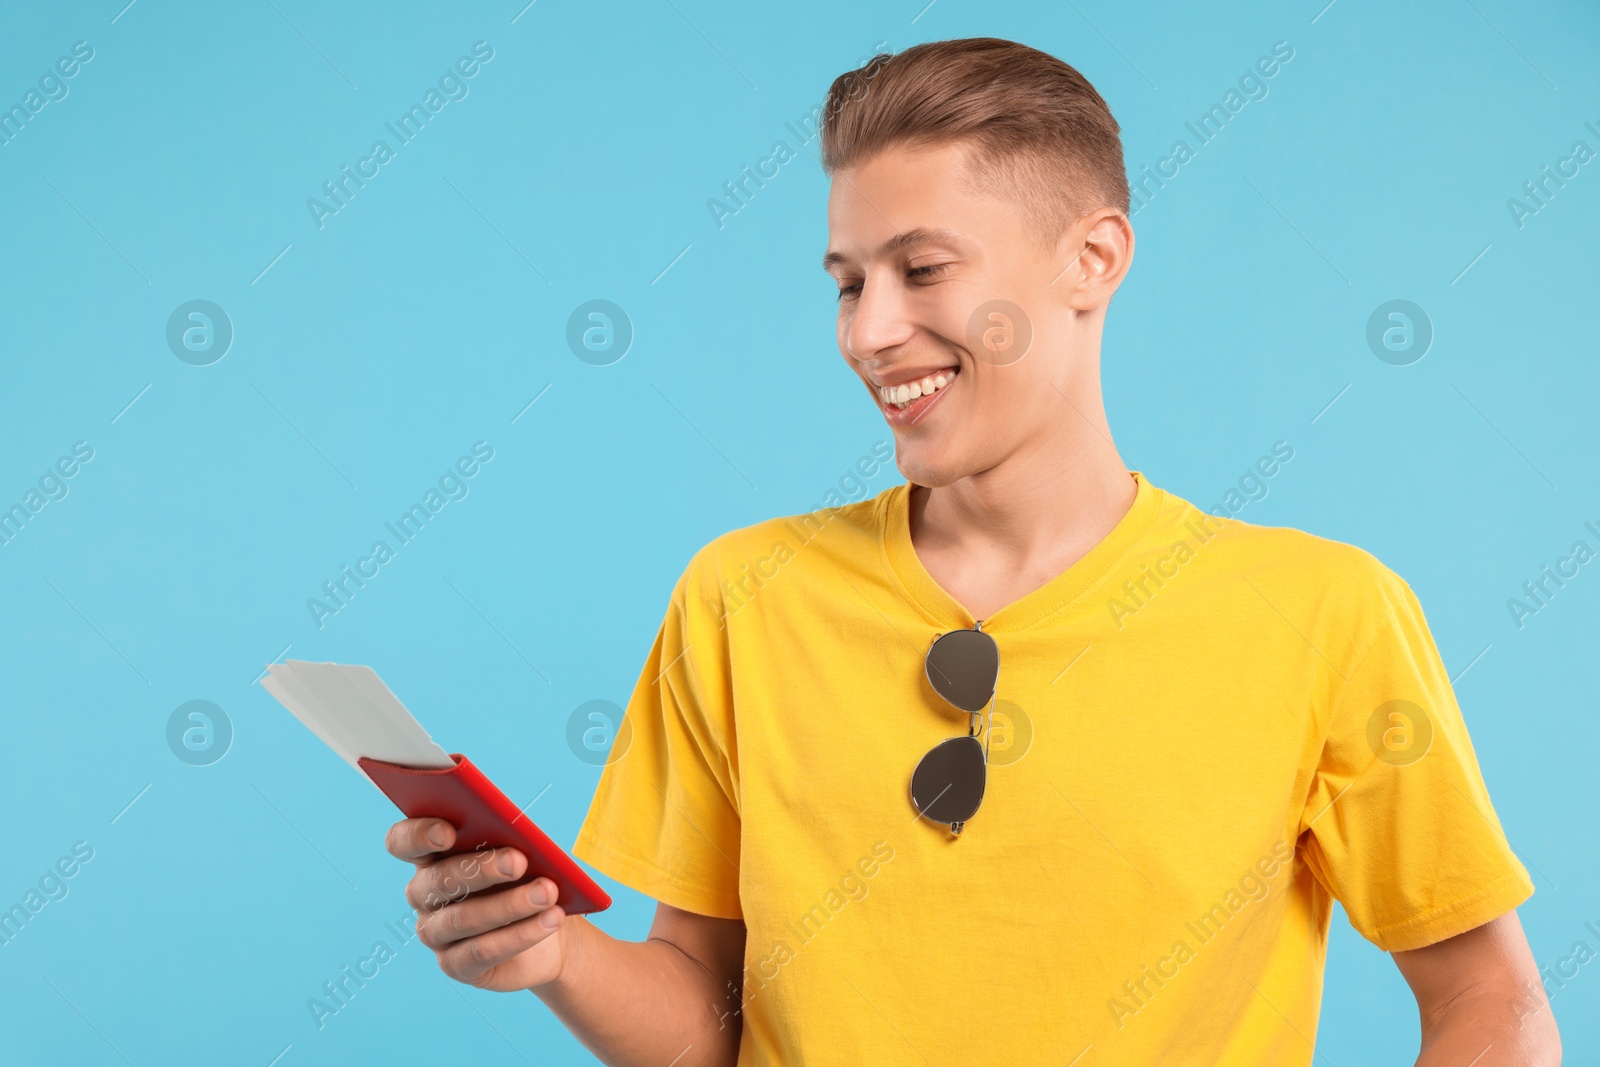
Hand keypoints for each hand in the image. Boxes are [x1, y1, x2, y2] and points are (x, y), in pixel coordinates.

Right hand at [385, 817, 569, 991]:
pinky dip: (519, 935)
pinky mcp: (455, 965)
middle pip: (438, 881)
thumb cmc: (527, 877)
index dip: (417, 836)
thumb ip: (510, 841)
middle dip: (481, 869)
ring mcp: (435, 933)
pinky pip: (481, 952)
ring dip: (509, 905)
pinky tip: (548, 920)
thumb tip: (519, 839)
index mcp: (431, 856)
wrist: (548, 925)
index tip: (447, 832)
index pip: (402, 843)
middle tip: (519, 862)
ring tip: (547, 893)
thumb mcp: (521, 852)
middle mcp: (424, 895)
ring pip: (463, 918)